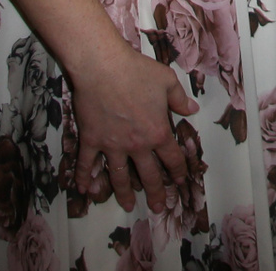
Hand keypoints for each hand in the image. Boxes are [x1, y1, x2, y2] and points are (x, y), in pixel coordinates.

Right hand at [71, 46, 199, 212]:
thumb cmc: (138, 71)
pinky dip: (84, 178)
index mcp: (158, 132)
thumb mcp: (167, 81)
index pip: (171, 158)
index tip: (180, 180)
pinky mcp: (91, 140)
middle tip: (158, 207)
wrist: (103, 67)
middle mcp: (136, 145)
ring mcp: (112, 145)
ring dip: (124, 193)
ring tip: (128, 205)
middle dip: (155, 192)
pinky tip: (83, 191)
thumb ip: (180, 99)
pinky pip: (87, 163)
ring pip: (119, 176)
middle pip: (148, 175)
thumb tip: (192, 110)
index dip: (178, 170)